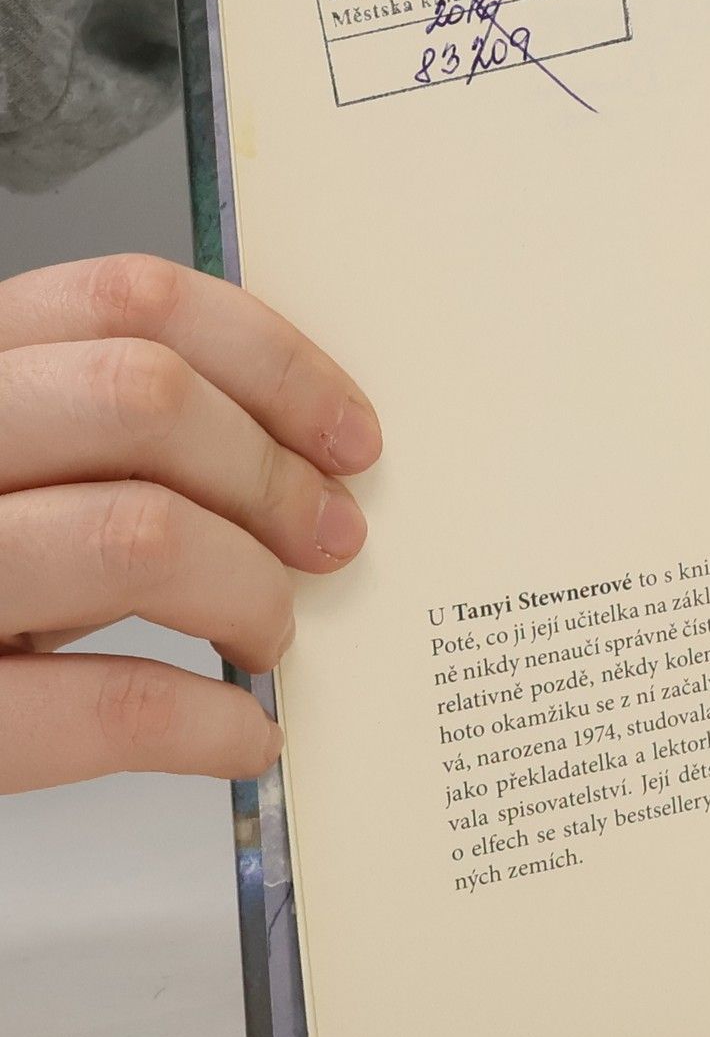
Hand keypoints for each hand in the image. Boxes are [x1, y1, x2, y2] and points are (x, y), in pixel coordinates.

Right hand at [0, 256, 380, 793]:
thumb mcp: (23, 473)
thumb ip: (121, 443)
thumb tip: (309, 464)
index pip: (127, 302)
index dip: (271, 363)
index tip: (350, 437)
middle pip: (144, 399)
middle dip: (272, 477)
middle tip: (329, 541)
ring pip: (139, 535)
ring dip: (249, 591)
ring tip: (267, 634)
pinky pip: (110, 704)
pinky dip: (210, 723)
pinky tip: (238, 734)